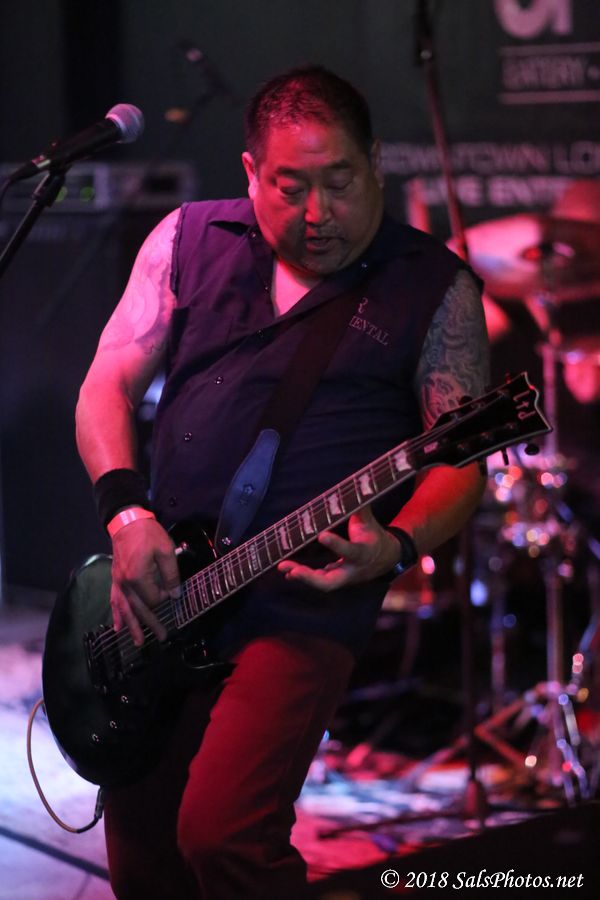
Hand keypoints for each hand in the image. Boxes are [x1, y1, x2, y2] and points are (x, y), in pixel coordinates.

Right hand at [110, 518, 180, 644]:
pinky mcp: (115, 579)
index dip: (164, 598)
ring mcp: (118, 583)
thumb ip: (171, 574)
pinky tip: (117, 627)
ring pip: (125, 609)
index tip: (171, 590)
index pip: (154, 599)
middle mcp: (126, 584)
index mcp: (138, 577)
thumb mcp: (165, 550)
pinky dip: (116, 615)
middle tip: (162, 638)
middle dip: (150, 625)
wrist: (126, 522)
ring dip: (132, 627)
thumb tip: (174, 594)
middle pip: (139, 609)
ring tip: (138, 642)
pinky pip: (115, 601)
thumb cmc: (148, 534)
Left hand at [277, 505, 402, 591]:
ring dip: (302, 576)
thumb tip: (357, 483)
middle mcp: (352, 569)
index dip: (336, 544)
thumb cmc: (373, 535)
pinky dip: (303, 576)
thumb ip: (360, 506)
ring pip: (323, 584)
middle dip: (311, 578)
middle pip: (331, 582)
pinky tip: (288, 571)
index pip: (350, 550)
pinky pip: (319, 581)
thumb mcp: (369, 520)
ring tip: (283, 566)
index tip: (321, 535)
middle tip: (294, 570)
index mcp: (363, 552)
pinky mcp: (337, 579)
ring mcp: (344, 577)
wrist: (386, 558)